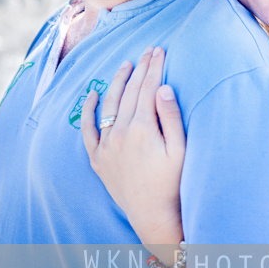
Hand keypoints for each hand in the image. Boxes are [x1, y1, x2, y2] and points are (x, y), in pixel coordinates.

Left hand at [81, 46, 185, 249]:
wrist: (154, 217)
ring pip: (109, 104)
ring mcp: (106, 146)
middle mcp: (120, 133)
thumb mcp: (180, 149)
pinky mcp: (98, 159)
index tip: (160, 50)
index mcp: (142, 128)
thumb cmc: (173, 183)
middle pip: (130, 92)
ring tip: (126, 64)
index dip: (155, 67)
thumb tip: (162, 87)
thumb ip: (170, 116)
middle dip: (141, 68)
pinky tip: (91, 95)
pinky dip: (88, 111)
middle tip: (149, 51)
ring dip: (118, 82)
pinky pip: (88, 130)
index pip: (148, 88)